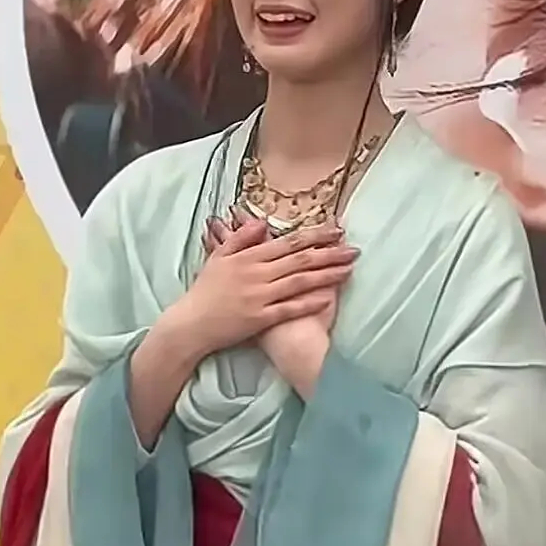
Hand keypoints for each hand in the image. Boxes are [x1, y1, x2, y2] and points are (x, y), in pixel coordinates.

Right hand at [187, 214, 357, 355]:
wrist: (191, 324)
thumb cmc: (205, 291)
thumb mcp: (218, 258)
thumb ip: (239, 239)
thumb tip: (261, 222)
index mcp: (248, 257)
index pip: (288, 242)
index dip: (314, 235)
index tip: (336, 230)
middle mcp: (256, 274)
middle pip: (300, 260)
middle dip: (330, 253)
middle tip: (354, 249)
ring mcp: (259, 297)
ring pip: (299, 282)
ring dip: (327, 275)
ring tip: (349, 269)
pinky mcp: (260, 319)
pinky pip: (289, 309)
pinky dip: (309, 303)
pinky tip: (329, 297)